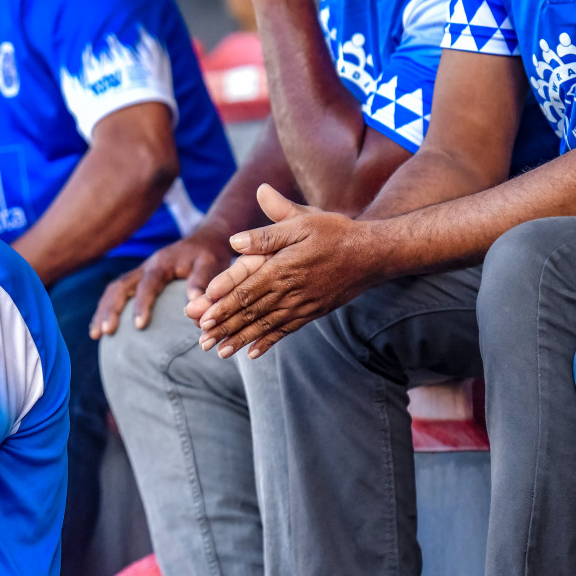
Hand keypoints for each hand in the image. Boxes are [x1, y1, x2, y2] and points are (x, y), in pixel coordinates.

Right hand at [90, 224, 232, 337]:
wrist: (205, 241)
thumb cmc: (210, 255)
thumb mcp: (212, 264)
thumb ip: (202, 282)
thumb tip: (191, 307)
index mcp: (162, 264)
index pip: (147, 284)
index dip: (141, 304)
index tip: (139, 326)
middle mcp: (146, 267)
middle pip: (120, 286)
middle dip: (111, 309)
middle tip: (106, 332)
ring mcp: (140, 273)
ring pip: (114, 290)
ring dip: (103, 311)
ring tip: (96, 335)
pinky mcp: (139, 280)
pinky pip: (117, 293)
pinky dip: (107, 309)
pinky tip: (101, 328)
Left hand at [186, 184, 380, 358]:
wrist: (373, 253)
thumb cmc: (335, 232)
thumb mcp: (301, 222)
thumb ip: (267, 233)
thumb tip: (234, 241)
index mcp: (282, 269)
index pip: (245, 292)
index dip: (222, 306)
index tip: (201, 318)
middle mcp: (290, 291)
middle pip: (250, 313)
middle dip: (224, 329)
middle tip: (202, 342)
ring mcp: (302, 305)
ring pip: (265, 326)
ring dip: (241, 340)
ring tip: (220, 353)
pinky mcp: (312, 312)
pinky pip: (286, 330)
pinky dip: (268, 342)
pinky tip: (254, 353)